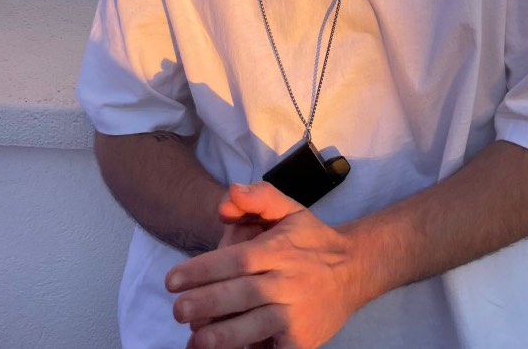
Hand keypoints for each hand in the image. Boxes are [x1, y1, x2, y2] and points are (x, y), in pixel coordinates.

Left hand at [166, 182, 360, 348]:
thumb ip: (259, 197)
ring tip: (193, 341)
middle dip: (206, 302)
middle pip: (241, 293)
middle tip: (177, 310)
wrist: (355, 270)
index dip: (203, 269)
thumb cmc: (312, 240)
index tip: (172, 280)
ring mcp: (296, 314)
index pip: (237, 259)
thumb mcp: (290, 209)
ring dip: (221, 335)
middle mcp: (288, 281)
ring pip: (254, 325)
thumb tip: (229, 194)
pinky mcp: (302, 341)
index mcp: (280, 249)